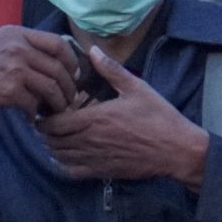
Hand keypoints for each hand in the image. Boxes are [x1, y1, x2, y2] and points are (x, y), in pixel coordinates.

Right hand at [0, 27, 82, 125]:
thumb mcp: (1, 42)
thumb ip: (27, 46)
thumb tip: (60, 60)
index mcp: (18, 34)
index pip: (59, 43)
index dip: (72, 61)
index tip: (73, 74)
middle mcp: (18, 48)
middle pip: (59, 68)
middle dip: (68, 87)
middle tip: (68, 98)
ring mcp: (13, 68)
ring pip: (51, 87)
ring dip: (58, 103)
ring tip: (56, 110)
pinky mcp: (7, 89)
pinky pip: (33, 103)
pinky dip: (36, 113)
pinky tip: (33, 116)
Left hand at [37, 45, 210, 188]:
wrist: (177, 150)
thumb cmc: (159, 117)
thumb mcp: (138, 88)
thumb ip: (112, 70)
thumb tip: (93, 50)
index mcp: (95, 118)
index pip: (54, 122)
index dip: (44, 117)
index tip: (47, 109)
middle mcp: (89, 140)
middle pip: (52, 139)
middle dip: (46, 130)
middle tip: (49, 121)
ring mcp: (94, 158)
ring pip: (58, 155)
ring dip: (52, 145)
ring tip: (56, 135)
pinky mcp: (102, 171)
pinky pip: (71, 171)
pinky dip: (62, 163)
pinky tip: (67, 154)